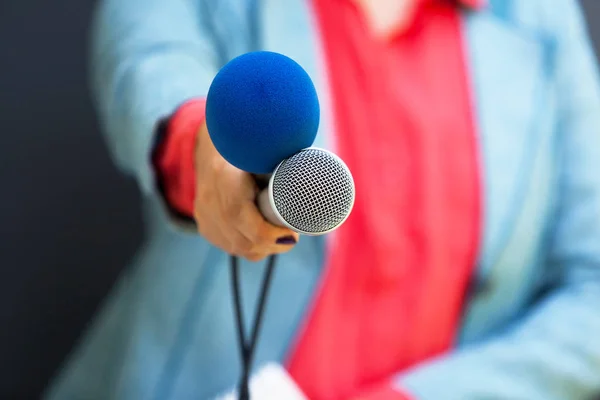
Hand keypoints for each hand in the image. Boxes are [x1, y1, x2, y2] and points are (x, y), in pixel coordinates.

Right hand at [193, 121, 298, 260]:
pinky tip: (260, 235)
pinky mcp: (204, 225)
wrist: (210, 144)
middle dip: (273, 244)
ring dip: (263, 247)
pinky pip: (230, 246)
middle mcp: (211, 200)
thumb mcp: (266, 152)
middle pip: (245, 242)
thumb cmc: (249, 146)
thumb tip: (312, 188)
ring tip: (279, 235)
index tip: (293, 234)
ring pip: (239, 248)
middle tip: (291, 236)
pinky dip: (249, 245)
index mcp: (226, 178)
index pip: (247, 222)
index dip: (273, 236)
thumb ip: (285, 169)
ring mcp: (205, 215)